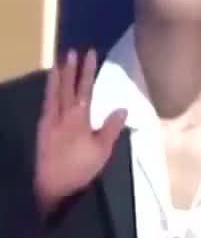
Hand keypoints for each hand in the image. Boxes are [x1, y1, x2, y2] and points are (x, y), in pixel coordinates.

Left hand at [34, 50, 126, 213]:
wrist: (51, 185)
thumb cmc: (80, 168)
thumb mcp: (102, 150)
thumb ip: (111, 128)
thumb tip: (121, 108)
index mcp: (79, 117)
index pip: (84, 88)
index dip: (87, 70)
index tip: (89, 53)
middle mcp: (61, 114)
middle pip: (65, 86)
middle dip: (69, 68)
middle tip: (71, 52)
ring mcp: (49, 121)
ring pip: (52, 93)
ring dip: (55, 77)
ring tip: (57, 64)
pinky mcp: (42, 129)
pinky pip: (46, 104)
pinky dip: (49, 93)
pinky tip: (50, 91)